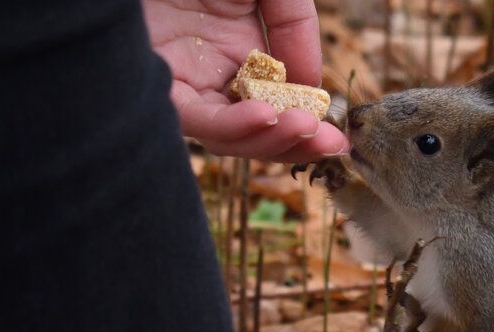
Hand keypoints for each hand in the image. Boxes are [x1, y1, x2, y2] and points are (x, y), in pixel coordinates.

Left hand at [144, 0, 348, 161]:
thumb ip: (295, 24)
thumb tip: (309, 83)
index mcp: (241, 47)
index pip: (279, 102)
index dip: (307, 124)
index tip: (336, 135)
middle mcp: (213, 69)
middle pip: (257, 129)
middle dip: (296, 143)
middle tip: (331, 144)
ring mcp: (186, 78)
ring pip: (228, 135)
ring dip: (269, 140)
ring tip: (302, 127)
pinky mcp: (158, 80)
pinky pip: (195, 118)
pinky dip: (230, 125)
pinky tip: (264, 114)